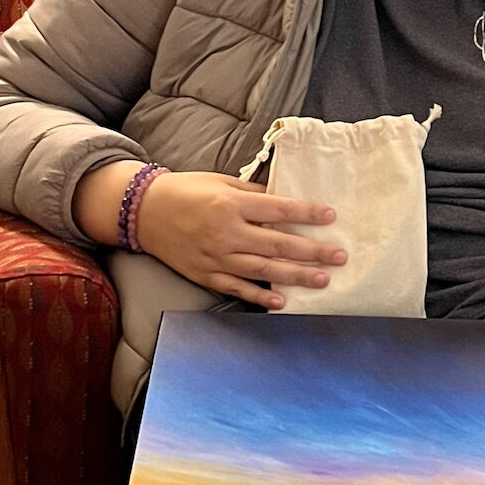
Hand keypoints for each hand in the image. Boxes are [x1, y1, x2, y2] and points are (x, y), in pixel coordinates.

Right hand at [76, 163, 345, 308]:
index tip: (331, 217)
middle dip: (312, 251)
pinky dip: (260, 297)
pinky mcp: (206, 275)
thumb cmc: (186, 191)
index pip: (278, 210)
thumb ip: (252, 192)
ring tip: (323, 280)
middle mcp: (227, 232)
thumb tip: (283, 200)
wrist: (144, 212)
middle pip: (278, 245)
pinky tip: (283, 303)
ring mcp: (216, 257)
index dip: (306, 214)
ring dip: (296, 277)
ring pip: (264, 271)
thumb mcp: (221, 181)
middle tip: (340, 257)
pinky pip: (237, 288)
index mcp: (231, 204)